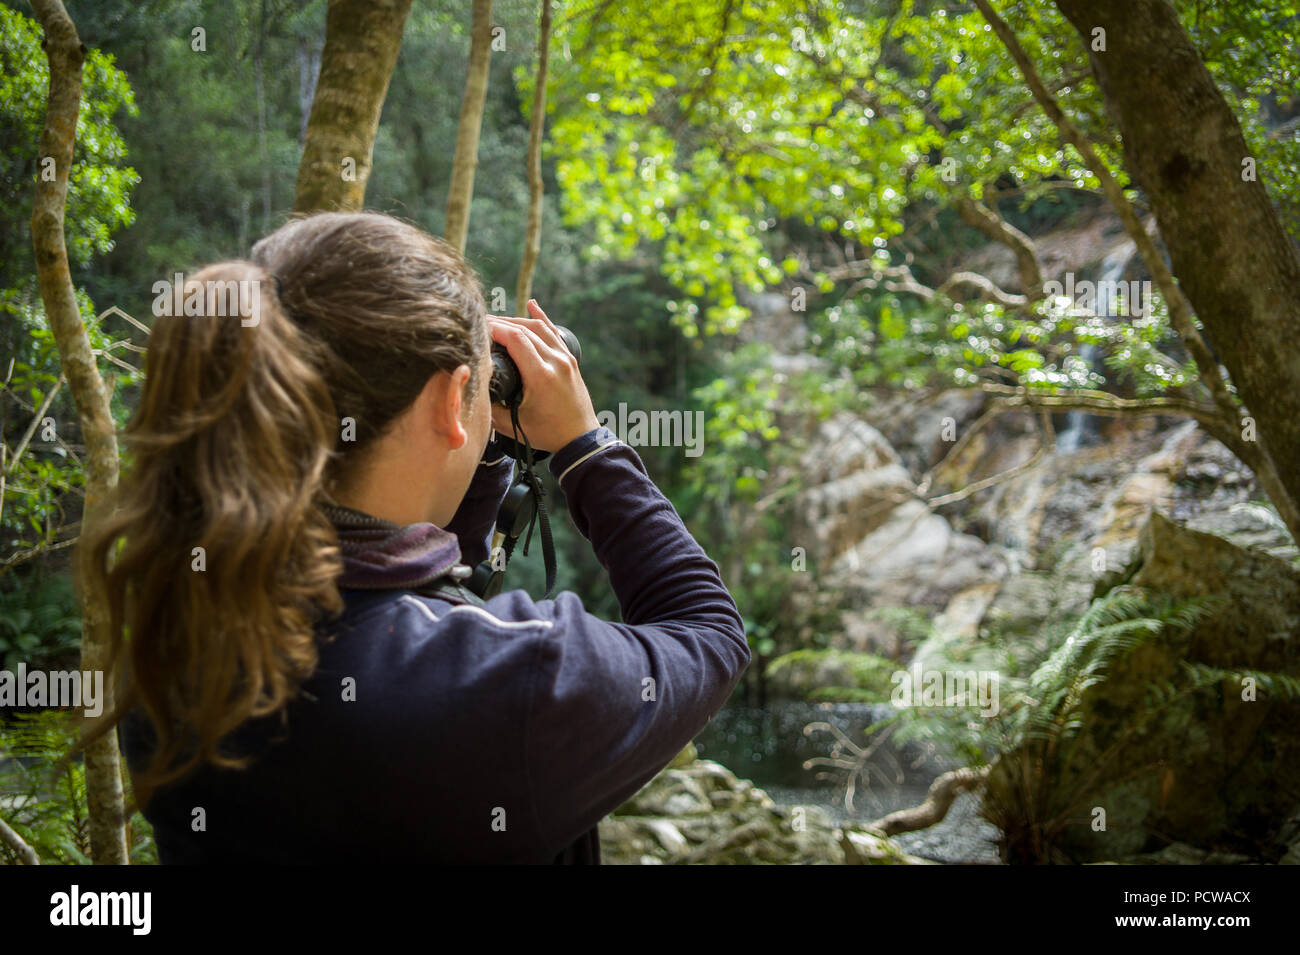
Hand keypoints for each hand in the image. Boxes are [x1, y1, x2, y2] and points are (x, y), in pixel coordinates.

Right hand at [487, 299, 598, 452]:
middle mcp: (555, 361)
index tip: (477, 328)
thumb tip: (471, 387)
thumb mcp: (513, 424)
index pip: (515, 338)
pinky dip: (541, 318)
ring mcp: (565, 358)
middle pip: (524, 330)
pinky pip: (554, 332)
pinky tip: (532, 305)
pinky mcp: (570, 360)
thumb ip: (490, 406)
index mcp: (541, 375)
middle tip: (480, 323)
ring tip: (496, 321)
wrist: (580, 438)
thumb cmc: (547, 434)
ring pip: (539, 328)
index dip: (494, 329)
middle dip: (500, 323)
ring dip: (516, 320)